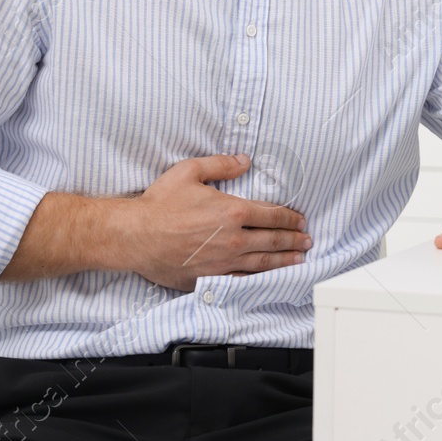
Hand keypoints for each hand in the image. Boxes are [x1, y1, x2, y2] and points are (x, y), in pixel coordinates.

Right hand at [117, 154, 310, 289]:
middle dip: (293, 239)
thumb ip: (221, 164)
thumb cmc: (159, 204)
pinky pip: (242, 280)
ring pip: (263, 263)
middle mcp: (233, 238)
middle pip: (273, 240)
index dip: (290, 217)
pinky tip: (269, 277)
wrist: (134, 236)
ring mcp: (223, 262)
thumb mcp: (189, 171)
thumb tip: (244, 160)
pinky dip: (261, 279)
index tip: (300, 219)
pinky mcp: (210, 278)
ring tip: (299, 259)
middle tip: (307, 240)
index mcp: (232, 211)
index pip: (272, 214)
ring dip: (284, 260)